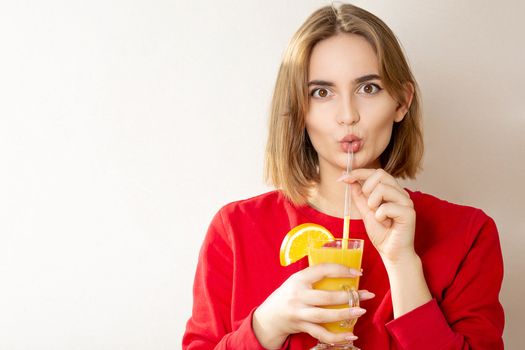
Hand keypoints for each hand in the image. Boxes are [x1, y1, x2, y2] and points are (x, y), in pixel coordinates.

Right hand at [252, 263, 374, 348]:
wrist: (269, 316)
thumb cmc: (288, 295)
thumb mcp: (297, 281)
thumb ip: (314, 278)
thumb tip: (343, 273)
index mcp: (299, 279)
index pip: (322, 270)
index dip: (341, 270)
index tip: (357, 273)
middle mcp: (298, 295)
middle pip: (326, 296)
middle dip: (349, 296)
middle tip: (367, 294)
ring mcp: (299, 312)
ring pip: (324, 315)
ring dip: (345, 314)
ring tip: (361, 311)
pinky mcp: (301, 326)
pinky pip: (321, 333)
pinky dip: (337, 337)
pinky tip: (350, 335)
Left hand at [341, 168, 416, 263]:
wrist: (391, 252)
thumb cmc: (381, 233)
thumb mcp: (365, 211)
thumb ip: (358, 195)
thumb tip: (348, 178)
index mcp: (392, 191)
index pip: (376, 172)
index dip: (358, 172)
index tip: (343, 178)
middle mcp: (401, 193)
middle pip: (380, 174)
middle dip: (366, 188)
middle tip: (369, 206)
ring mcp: (406, 202)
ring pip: (382, 189)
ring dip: (372, 204)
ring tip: (378, 216)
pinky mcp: (409, 213)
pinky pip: (386, 207)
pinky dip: (380, 216)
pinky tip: (385, 223)